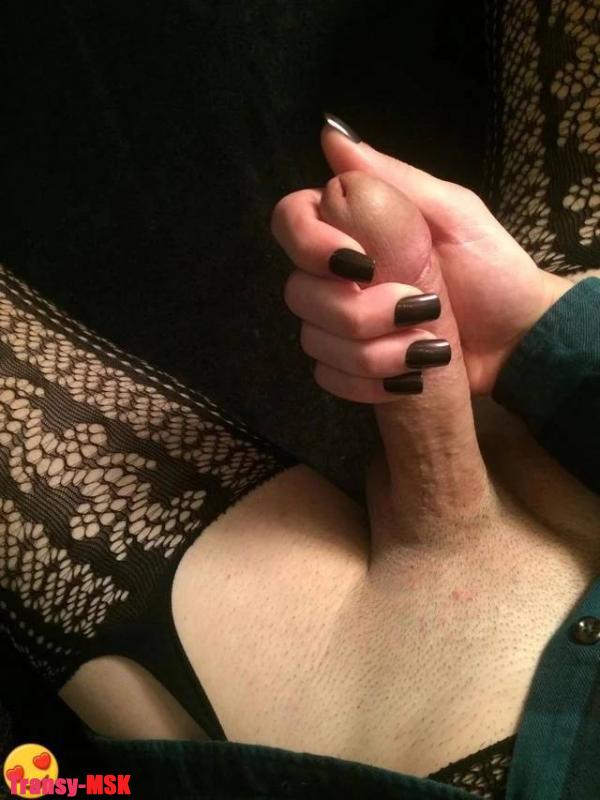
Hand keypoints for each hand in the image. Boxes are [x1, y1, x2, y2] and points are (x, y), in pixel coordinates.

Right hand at [273, 120, 571, 396]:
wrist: (516, 337)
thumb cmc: (490, 267)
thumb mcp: (452, 213)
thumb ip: (392, 178)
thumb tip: (331, 132)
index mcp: (350, 228)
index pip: (290, 222)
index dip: (309, 245)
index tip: (358, 265)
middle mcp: (333, 275)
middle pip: (297, 291)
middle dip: (358, 312)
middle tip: (417, 307)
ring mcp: (338, 325)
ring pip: (313, 340)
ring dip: (373, 353)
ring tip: (427, 350)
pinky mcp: (351, 368)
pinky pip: (329, 377)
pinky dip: (367, 383)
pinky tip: (407, 379)